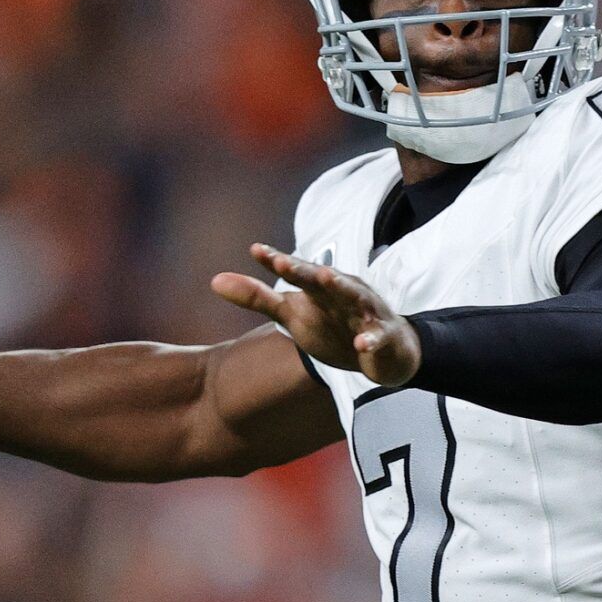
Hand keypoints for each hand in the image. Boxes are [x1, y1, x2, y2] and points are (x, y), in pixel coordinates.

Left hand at [211, 244, 421, 387]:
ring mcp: (364, 313)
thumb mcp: (292, 314)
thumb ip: (256, 297)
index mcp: (319, 286)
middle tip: (280, 261)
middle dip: (303, 270)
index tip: (255, 251)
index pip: (296, 270)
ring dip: (340, 287)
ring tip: (326, 276)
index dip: (277, 261)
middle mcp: (342, 292)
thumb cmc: (334, 325)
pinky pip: (377, 338)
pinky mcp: (382, 337)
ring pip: (353, 297)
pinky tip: (362, 345)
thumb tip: (214, 280)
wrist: (387, 351)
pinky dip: (370, 340)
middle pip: (321, 279)